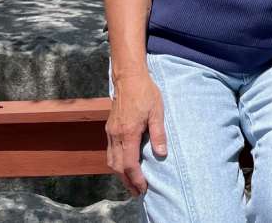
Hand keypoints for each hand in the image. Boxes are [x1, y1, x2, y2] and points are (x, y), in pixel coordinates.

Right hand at [105, 73, 165, 196]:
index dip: (136, 178)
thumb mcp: (157, 112)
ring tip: (131, 183)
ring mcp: (110, 132)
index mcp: (128, 133)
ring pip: (111, 160)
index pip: (129, 164)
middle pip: (118, 166)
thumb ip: (159, 134)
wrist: (129, 79)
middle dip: (127, 181)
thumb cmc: (146, 94)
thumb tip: (161, 154)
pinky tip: (125, 166)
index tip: (143, 188)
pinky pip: (110, 152)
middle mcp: (115, 135)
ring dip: (120, 174)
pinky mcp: (110, 129)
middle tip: (137, 192)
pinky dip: (117, 163)